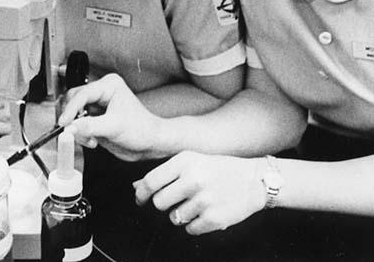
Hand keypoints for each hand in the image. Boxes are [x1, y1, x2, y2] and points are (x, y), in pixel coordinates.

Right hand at [59, 74, 166, 160]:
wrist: (150, 143)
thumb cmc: (142, 130)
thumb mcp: (114, 128)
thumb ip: (90, 127)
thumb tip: (70, 127)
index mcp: (108, 85)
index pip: (82, 94)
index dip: (71, 109)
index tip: (63, 123)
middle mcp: (101, 92)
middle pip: (73, 100)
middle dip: (73, 119)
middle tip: (73, 132)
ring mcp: (97, 105)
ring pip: (73, 112)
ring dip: (77, 128)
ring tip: (90, 139)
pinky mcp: (94, 117)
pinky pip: (78, 123)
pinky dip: (80, 134)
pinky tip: (92, 140)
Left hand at [133, 151, 265, 233]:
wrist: (254, 180)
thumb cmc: (217, 168)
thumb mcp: (191, 161)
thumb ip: (164, 173)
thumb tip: (137, 187)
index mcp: (184, 161)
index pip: (151, 181)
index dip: (141, 193)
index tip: (140, 199)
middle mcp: (193, 179)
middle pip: (159, 202)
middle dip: (163, 204)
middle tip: (174, 200)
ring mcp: (204, 200)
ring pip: (174, 217)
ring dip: (181, 214)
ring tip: (195, 204)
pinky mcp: (214, 218)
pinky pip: (190, 229)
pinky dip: (194, 225)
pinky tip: (204, 213)